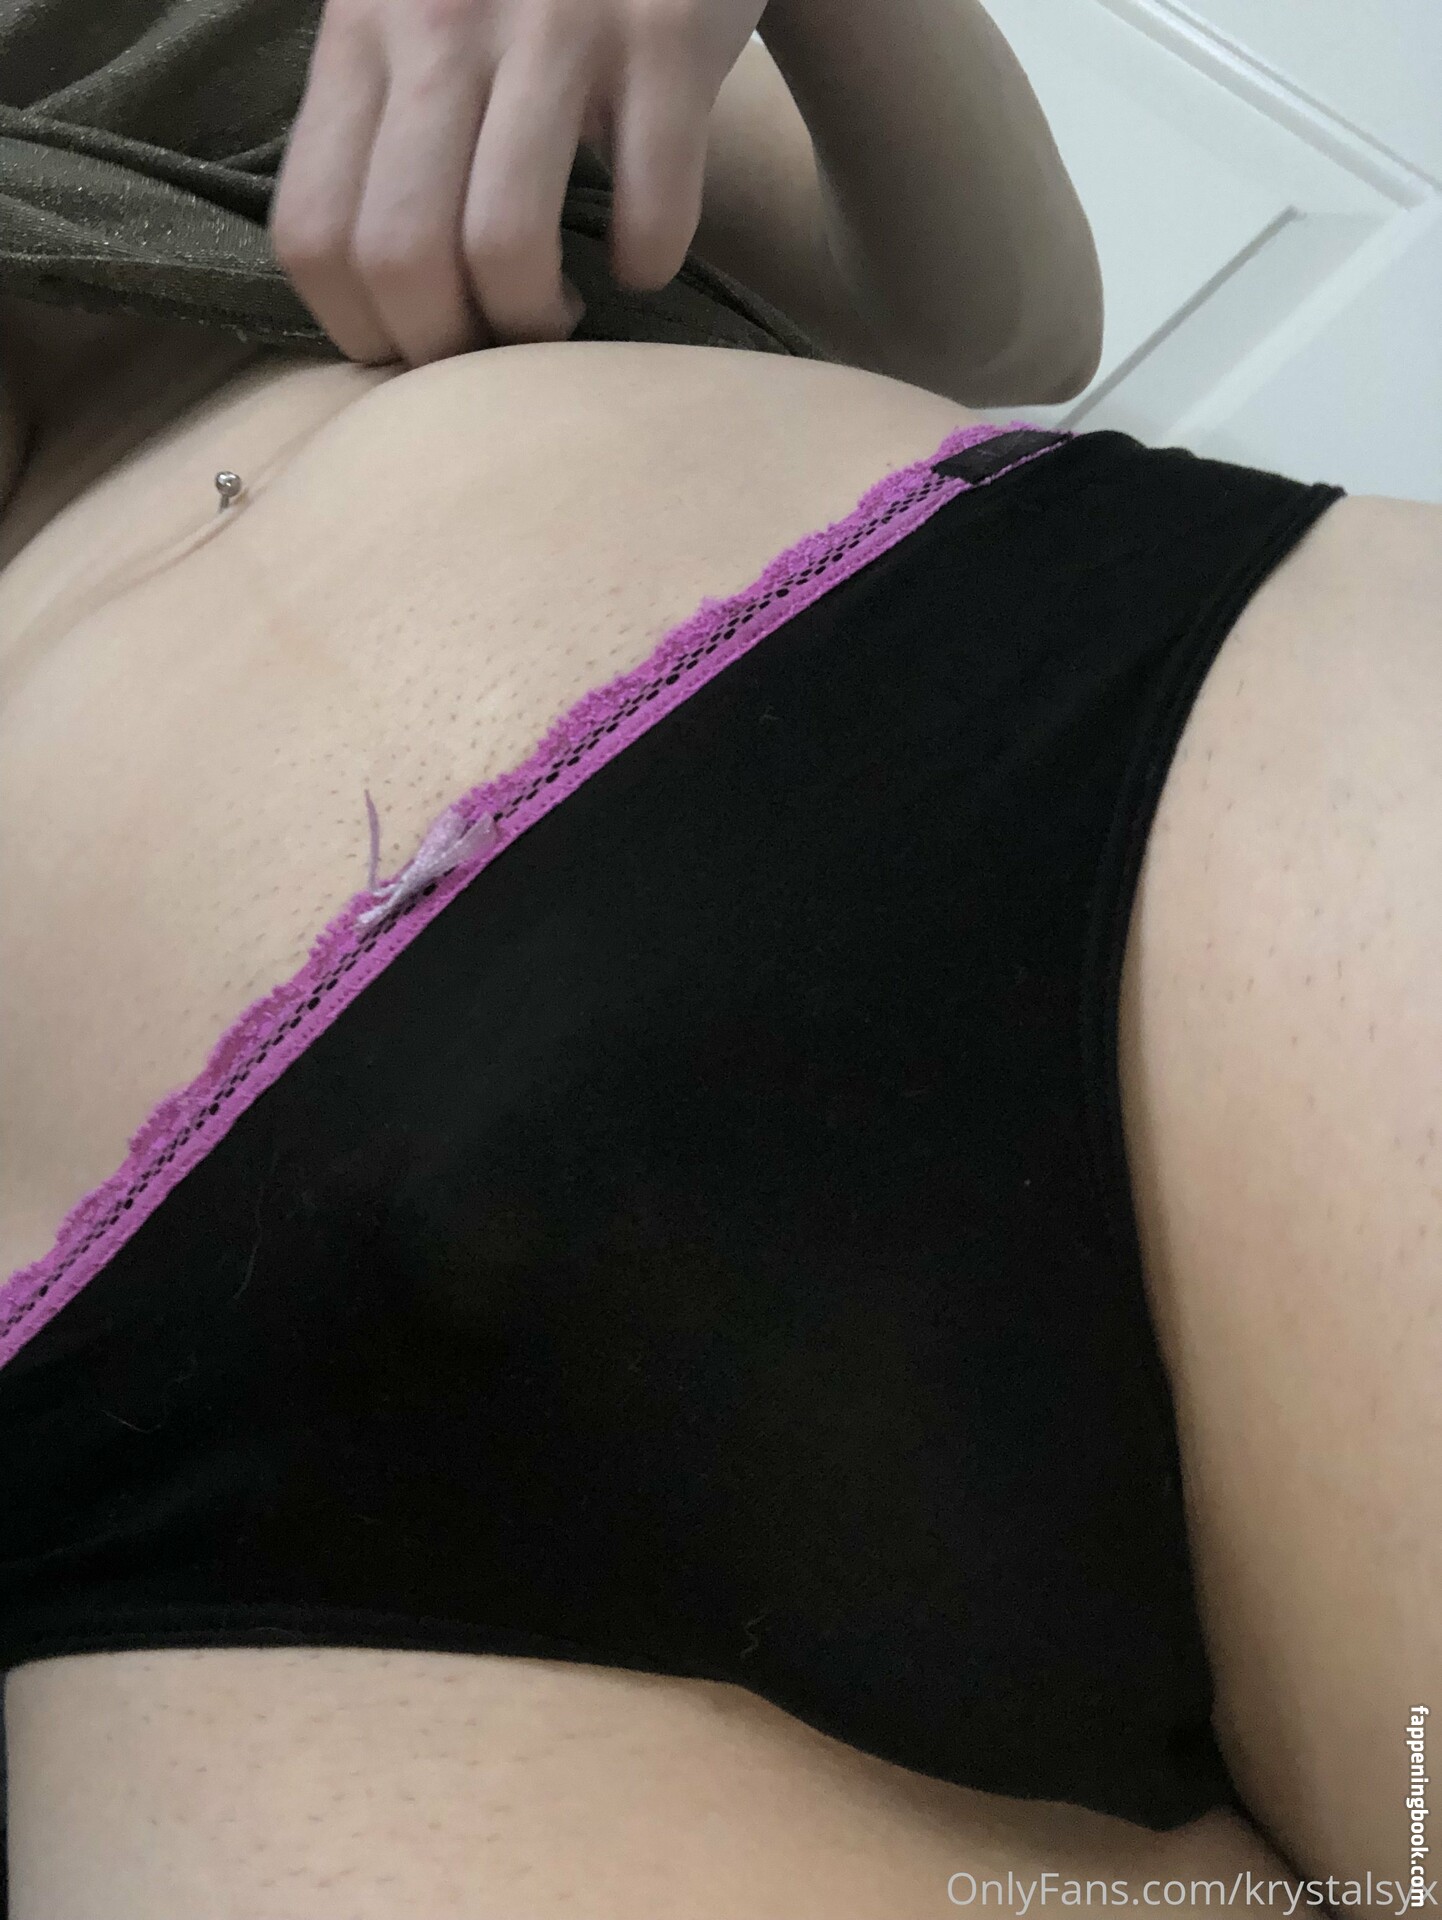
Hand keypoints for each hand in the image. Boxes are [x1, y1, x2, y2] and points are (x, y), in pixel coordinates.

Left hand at [270, 0, 767, 369]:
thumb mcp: (409, 3)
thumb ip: (376, 111)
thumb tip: (364, 285)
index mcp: (362, 28)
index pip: (313, 233)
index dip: (363, 328)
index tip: (417, 342)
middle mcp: (442, 20)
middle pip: (401, 257)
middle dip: (450, 346)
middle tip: (493, 341)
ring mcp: (557, 24)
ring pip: (506, 245)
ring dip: (536, 323)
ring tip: (559, 313)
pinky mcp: (663, 36)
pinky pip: (648, 209)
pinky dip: (647, 263)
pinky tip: (641, 255)